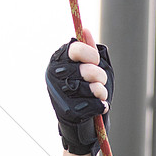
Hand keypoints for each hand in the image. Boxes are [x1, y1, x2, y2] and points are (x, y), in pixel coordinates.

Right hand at [45, 29, 112, 155]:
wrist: (81, 125)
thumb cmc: (86, 92)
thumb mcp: (90, 69)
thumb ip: (88, 51)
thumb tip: (86, 31)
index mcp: (58, 61)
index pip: (75, 49)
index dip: (90, 54)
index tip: (95, 61)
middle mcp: (54, 76)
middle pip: (87, 69)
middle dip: (100, 76)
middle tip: (99, 82)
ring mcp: (59, 94)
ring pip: (92, 87)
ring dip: (101, 93)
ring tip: (98, 95)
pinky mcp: (67, 111)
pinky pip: (94, 104)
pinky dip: (100, 107)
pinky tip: (97, 108)